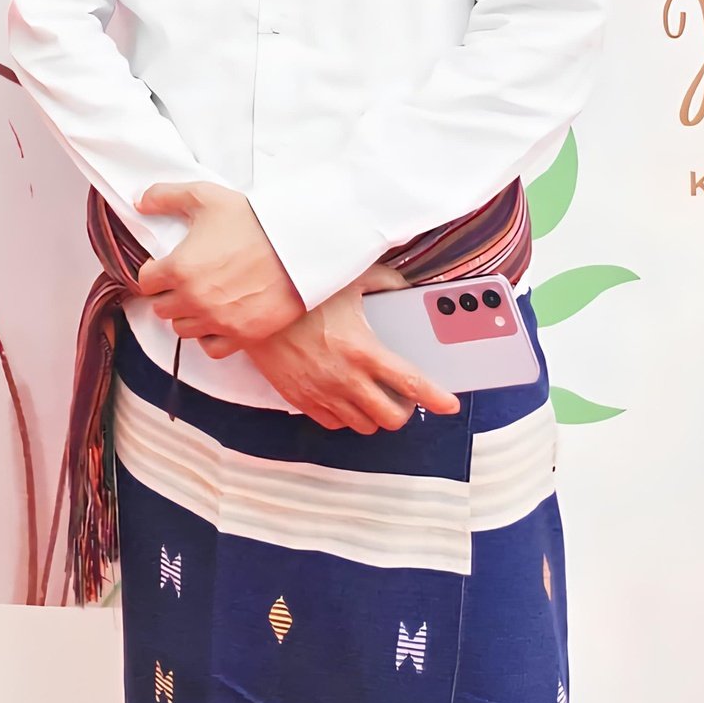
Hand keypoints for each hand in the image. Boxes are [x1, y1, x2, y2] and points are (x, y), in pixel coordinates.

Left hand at [134, 180, 304, 341]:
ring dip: (188, 315)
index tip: (165, 267)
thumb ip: (167, 196)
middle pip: (161, 308)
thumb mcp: (207, 196)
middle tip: (186, 280)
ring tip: (203, 298)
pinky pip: (210, 347)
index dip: (154, 272)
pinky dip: (210, 335)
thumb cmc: (254, 220)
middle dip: (169, 294)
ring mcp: (217, 321)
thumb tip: (141, 201)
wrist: (298, 244)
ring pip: (183, 329)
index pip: (145, 282)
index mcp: (180, 268)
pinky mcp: (241, 335)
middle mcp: (194, 299)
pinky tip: (218, 318)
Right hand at [198, 263, 461, 433]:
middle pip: (390, 417)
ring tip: (376, 394)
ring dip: (375, 414)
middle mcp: (345, 378)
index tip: (450, 403)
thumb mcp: (350, 277)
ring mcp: (321, 393)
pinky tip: (347, 396)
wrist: (253, 307)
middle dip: (404, 409)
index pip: (411, 384)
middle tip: (404, 394)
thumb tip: (405, 287)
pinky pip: (333, 423)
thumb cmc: (302, 290)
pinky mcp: (300, 399)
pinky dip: (347, 415)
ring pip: (363, 425)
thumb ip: (386, 283)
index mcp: (363, 350)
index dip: (436, 397)